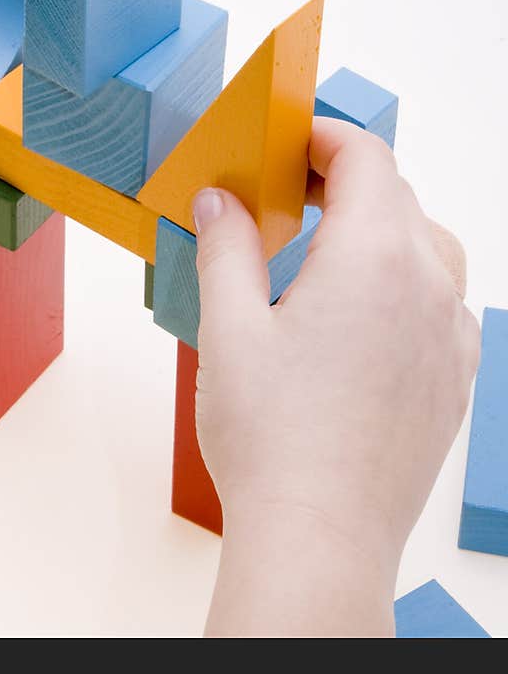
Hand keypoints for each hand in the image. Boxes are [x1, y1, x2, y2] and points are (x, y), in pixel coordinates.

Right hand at [192, 117, 478, 636]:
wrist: (319, 537)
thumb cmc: (271, 438)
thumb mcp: (228, 328)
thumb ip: (225, 248)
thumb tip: (218, 199)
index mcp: (372, 260)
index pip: (365, 159)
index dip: (324, 137)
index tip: (288, 140)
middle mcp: (428, 288)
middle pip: (398, 196)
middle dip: (343, 180)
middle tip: (288, 192)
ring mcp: (451, 336)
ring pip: (429, 246)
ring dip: (380, 228)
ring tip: (326, 248)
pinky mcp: (455, 379)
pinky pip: (443, 301)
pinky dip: (407, 280)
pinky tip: (362, 313)